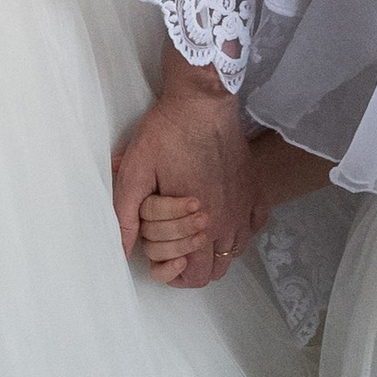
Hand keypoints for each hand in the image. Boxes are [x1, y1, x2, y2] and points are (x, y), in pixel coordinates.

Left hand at [111, 63, 251, 286]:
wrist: (202, 101)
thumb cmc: (167, 134)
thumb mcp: (135, 173)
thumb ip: (126, 217)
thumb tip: (121, 251)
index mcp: (198, 223)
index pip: (192, 275)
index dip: (169, 270)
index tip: (158, 252)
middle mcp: (228, 222)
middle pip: (214, 271)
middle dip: (190, 265)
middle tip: (172, 242)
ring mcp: (245, 208)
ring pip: (234, 253)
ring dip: (213, 250)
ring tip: (192, 229)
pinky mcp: (255, 191)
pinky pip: (253, 228)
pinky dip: (238, 231)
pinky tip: (221, 215)